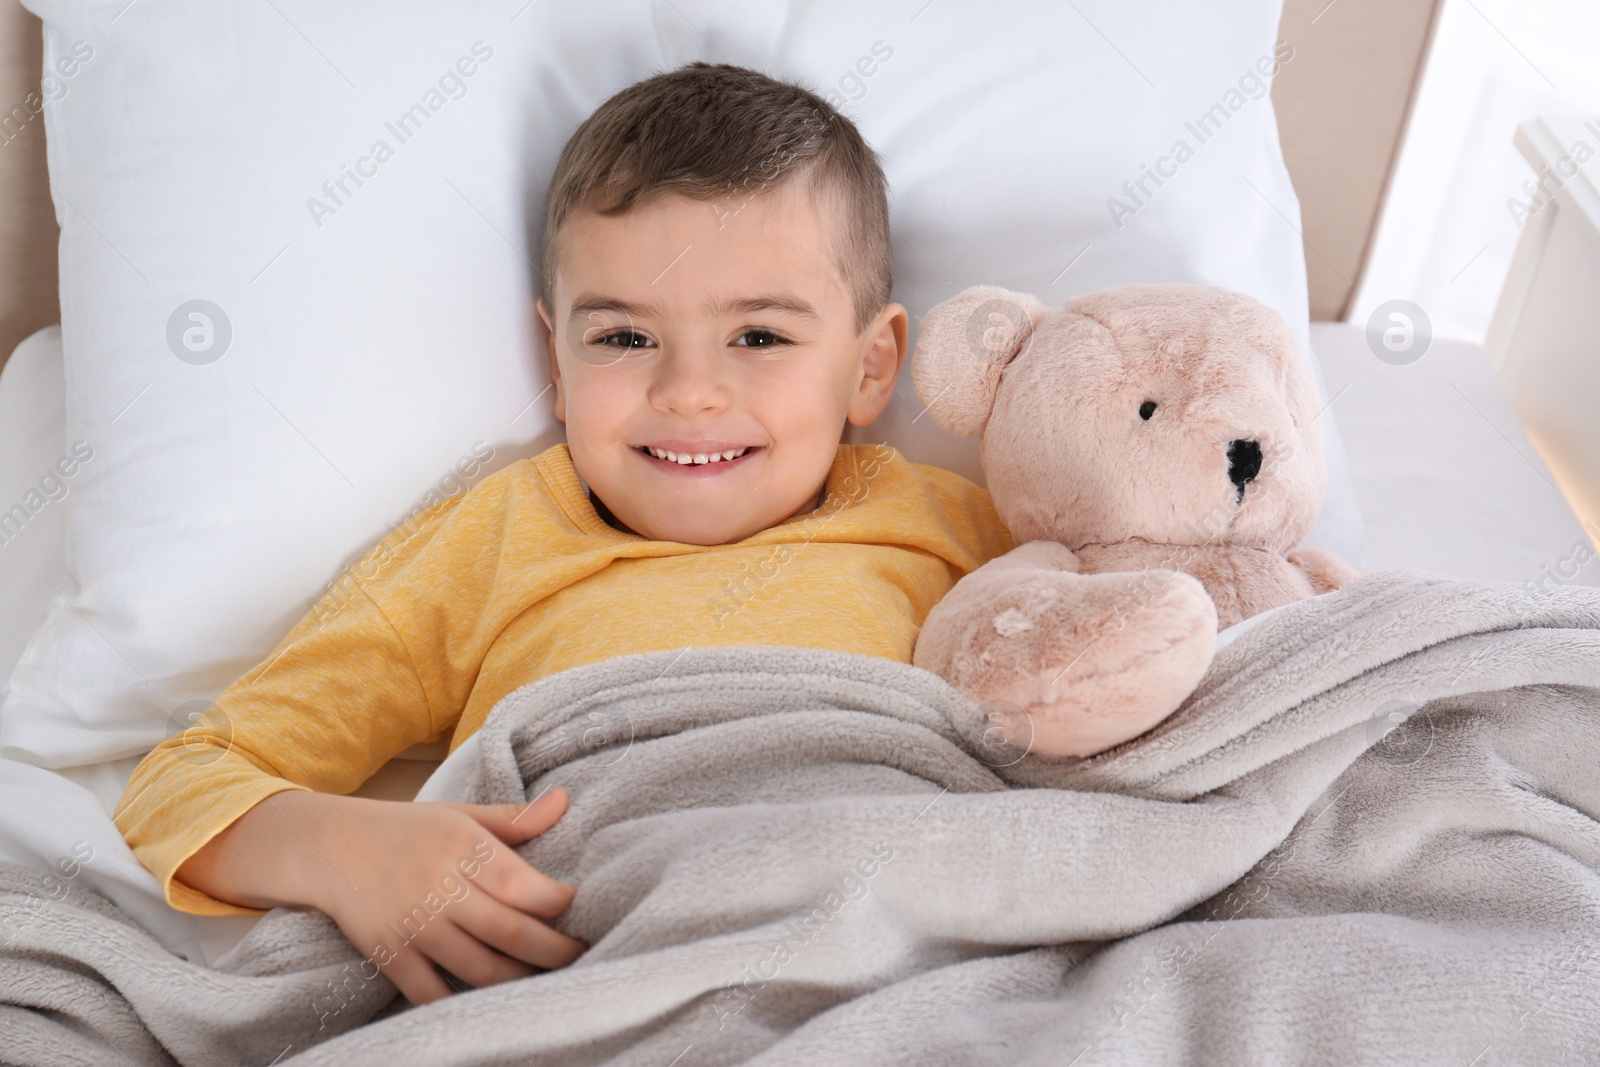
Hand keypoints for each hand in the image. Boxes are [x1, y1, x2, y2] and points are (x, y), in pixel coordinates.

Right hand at [300, 788, 585, 1004]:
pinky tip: (492, 1000)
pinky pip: (433, 993)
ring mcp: (414, 927)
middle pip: (511, 933)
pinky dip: (464, 1002)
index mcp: (463, 847)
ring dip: (520, 979)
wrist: (329, 847)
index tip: (580, 908)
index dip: (560, 904)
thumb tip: (565, 801)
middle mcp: (441, 888)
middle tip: (580, 953)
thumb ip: (514, 818)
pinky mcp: (390, 956)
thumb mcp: (460, 813)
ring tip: (545, 976)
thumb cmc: (406, 829)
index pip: (525, 886)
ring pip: (481, 969)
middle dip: (555, 951)